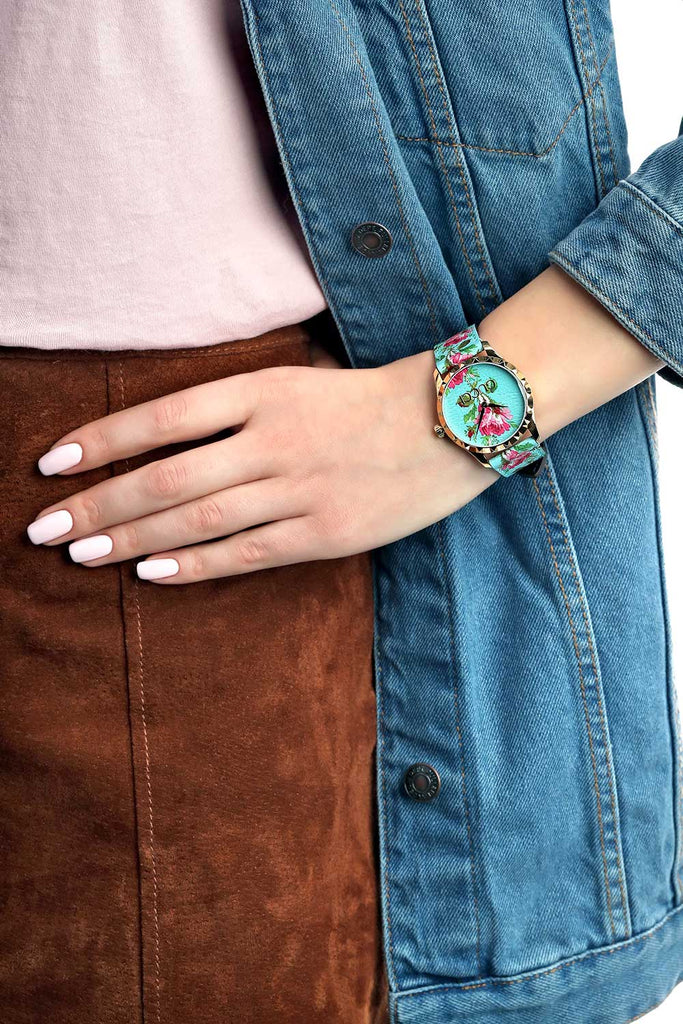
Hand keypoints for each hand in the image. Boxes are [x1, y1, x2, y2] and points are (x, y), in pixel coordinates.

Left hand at [26, 347, 492, 582]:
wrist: (455, 423)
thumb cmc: (370, 400)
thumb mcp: (299, 381)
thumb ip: (236, 407)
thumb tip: (159, 446)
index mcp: (265, 390)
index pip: (161, 416)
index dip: (100, 440)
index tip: (49, 462)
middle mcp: (274, 438)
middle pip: (166, 476)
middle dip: (96, 502)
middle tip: (42, 527)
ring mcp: (300, 487)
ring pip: (197, 518)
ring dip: (132, 538)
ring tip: (80, 554)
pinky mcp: (326, 532)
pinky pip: (247, 553)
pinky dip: (194, 565)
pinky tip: (148, 573)